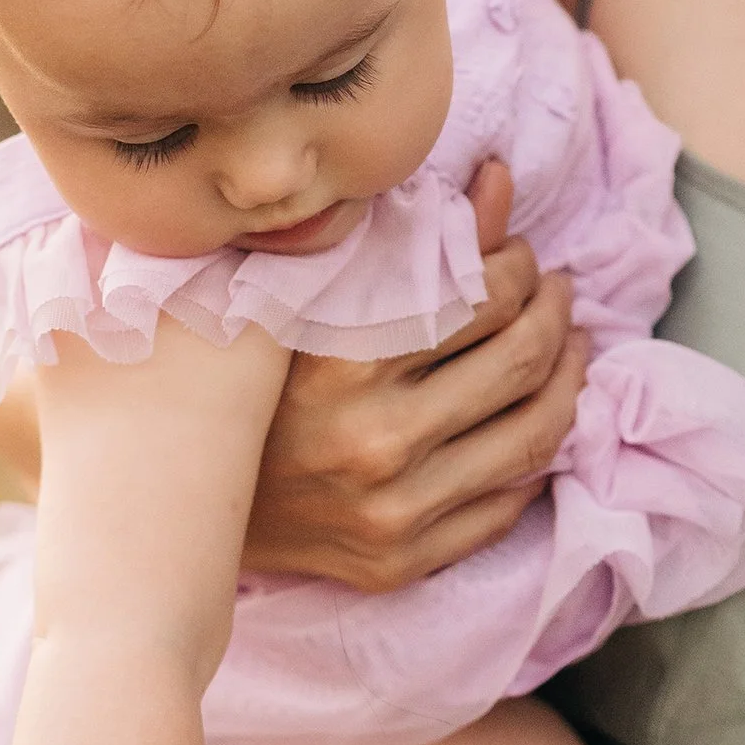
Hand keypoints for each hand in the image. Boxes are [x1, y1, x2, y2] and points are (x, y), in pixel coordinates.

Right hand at [244, 159, 585, 587]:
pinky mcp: (402, 564)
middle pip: (519, 362)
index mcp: (342, 365)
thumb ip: (412, 241)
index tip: (520, 253)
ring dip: (567, 378)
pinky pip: (506, 505)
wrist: (176, 493)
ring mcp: (393, 513)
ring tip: (568, 343)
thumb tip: (501, 180)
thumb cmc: (245, 377)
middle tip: (558, 291)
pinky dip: (536, 455)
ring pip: (532, 435)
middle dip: (555, 312)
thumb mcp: (310, 294)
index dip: (519, 265)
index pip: (480, 299)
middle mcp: (374, 444)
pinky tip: (534, 416)